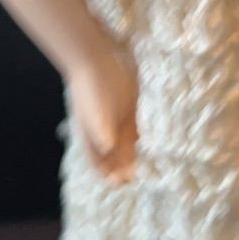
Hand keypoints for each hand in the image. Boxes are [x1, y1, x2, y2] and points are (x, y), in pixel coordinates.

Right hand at [68, 42, 138, 183]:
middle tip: (135, 178)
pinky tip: (146, 143)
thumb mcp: (96, 108)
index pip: (99, 161)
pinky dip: (137, 139)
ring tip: (141, 169)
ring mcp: (115, 117)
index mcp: (93, 134)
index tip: (121, 183)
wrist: (93, 56)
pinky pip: (133, 127)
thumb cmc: (91, 85)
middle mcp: (103, 129)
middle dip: (121, 169)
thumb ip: (101, 129)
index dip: (108, 174)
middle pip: (112, 155)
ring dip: (130, 157)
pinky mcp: (127, 105)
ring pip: (124, 143)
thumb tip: (106, 148)